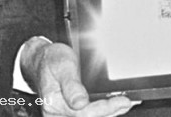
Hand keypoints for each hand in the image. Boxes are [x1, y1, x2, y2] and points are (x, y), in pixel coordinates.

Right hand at [20, 39, 136, 116]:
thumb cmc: (51, 61)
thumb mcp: (62, 67)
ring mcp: (65, 114)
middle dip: (111, 112)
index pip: (83, 113)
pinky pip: (89, 114)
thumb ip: (71, 85)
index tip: (121, 101)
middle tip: (128, 102)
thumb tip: (80, 103)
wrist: (42, 60)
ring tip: (126, 104)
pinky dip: (106, 111)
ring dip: (110, 113)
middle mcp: (59, 114)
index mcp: (54, 105)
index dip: (104, 109)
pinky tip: (118, 105)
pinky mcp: (72, 111)